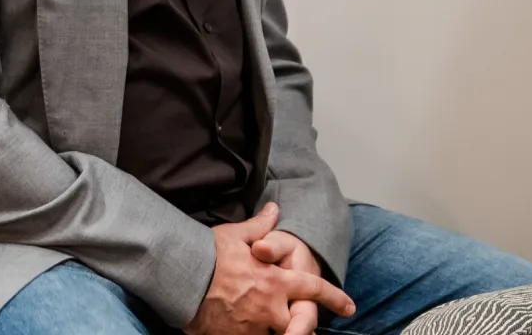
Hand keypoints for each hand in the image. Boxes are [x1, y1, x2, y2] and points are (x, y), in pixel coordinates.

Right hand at [185, 203, 355, 334]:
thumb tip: (274, 208)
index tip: (349, 307)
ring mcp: (251, 326)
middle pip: (298, 324)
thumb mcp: (237, 235)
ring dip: (275, 331)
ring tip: (272, 327)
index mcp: (277, 280)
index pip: (314, 289)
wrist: (181, 278)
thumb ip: (261, 225)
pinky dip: (250, 334)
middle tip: (306, 329)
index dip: (334, 298)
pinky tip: (242, 329)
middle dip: (303, 327)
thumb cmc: (210, 255)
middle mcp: (270, 306)